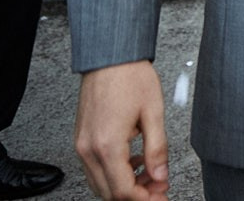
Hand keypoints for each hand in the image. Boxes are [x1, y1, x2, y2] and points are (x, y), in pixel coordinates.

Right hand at [74, 60, 169, 199]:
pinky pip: (94, 168)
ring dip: (124, 186)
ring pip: (100, 183)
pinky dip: (113, 173)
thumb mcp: (153, 113)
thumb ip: (157, 149)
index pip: (123, 191)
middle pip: (109, 193)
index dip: (146, 199)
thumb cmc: (130, 77)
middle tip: (159, 189)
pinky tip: (133, 163)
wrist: (109, 57)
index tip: (162, 195)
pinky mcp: (81, 138)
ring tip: (150, 175)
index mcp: (107, 145)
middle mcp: (89, 149)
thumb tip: (161, 175)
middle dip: (136, 196)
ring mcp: (82, 145)